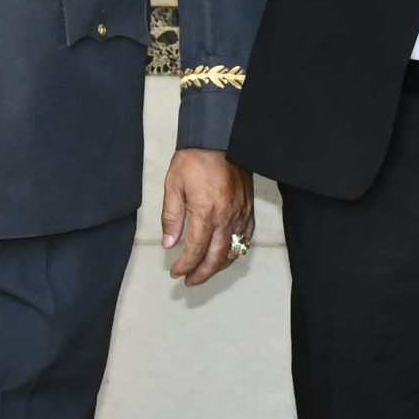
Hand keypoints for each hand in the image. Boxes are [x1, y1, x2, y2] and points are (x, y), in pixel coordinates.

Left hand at [160, 147, 253, 286]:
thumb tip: (169, 244)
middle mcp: (226, 216)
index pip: (196, 250)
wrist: (218, 137)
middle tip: (190, 281)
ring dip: (219, 266)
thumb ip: (172, 217)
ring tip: (206, 271)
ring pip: (234, 250)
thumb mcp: (173, 186)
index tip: (176, 273)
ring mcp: (240, 213)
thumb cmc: (194, 159)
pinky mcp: (248, 207)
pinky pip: (247, 236)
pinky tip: (228, 253)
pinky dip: (238, 249)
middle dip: (202, 273)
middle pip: (216, 257)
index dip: (185, 266)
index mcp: (206, 212)